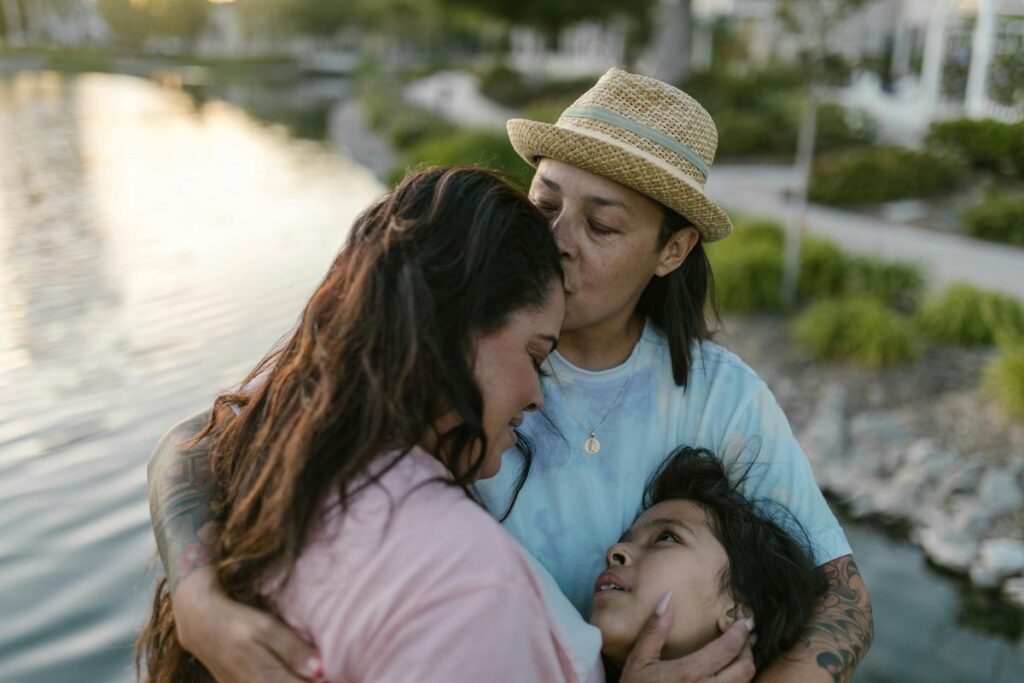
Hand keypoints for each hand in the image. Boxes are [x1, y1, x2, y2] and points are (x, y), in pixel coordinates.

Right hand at [173, 568, 323, 682]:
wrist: (199, 624)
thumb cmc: (236, 621)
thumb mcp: (265, 628)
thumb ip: (293, 650)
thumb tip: (322, 671)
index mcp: (266, 679)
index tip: (347, 678)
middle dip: (314, 682)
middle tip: (336, 674)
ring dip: (300, 680)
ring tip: (318, 675)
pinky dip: (287, 680)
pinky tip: (297, 674)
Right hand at [619, 591, 754, 682]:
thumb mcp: (639, 659)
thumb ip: (655, 629)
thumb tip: (667, 597)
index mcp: (688, 674)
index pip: (728, 649)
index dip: (740, 632)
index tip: (744, 621)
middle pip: (745, 669)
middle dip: (748, 649)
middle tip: (743, 636)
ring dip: (745, 667)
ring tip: (738, 653)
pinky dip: (738, 682)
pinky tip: (729, 674)